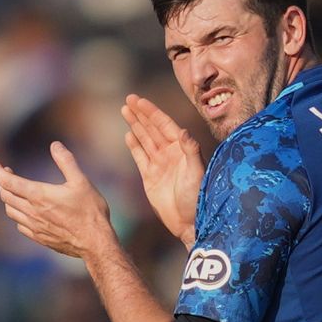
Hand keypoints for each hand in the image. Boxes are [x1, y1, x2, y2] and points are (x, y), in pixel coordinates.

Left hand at [0, 141, 113, 257]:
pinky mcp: (39, 237)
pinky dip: (18, 215)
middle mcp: (32, 211)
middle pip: (6, 196)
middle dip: (3, 182)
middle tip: (8, 173)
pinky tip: (26, 212)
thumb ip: (66, 162)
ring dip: (8, 198)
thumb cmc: (90, 211)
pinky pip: (20, 225)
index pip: (8, 182)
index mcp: (39, 196)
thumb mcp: (82, 181)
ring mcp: (34, 226)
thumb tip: (55, 145)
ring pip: (10, 211)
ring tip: (15, 191)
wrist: (94, 242)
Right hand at [122, 94, 203, 245]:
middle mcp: (170, 154)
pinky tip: (128, 135)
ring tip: (124, 111)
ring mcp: (159, 165)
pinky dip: (134, 145)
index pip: (164, 125)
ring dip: (135, 125)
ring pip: (145, 139)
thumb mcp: (196, 172)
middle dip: (141, 114)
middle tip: (128, 99)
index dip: (151, 112)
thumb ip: (191, 150)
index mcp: (181, 149)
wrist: (189, 221)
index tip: (139, 100)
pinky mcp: (150, 177)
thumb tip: (183, 131)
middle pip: (152, 128)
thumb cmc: (197, 197)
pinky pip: (140, 157)